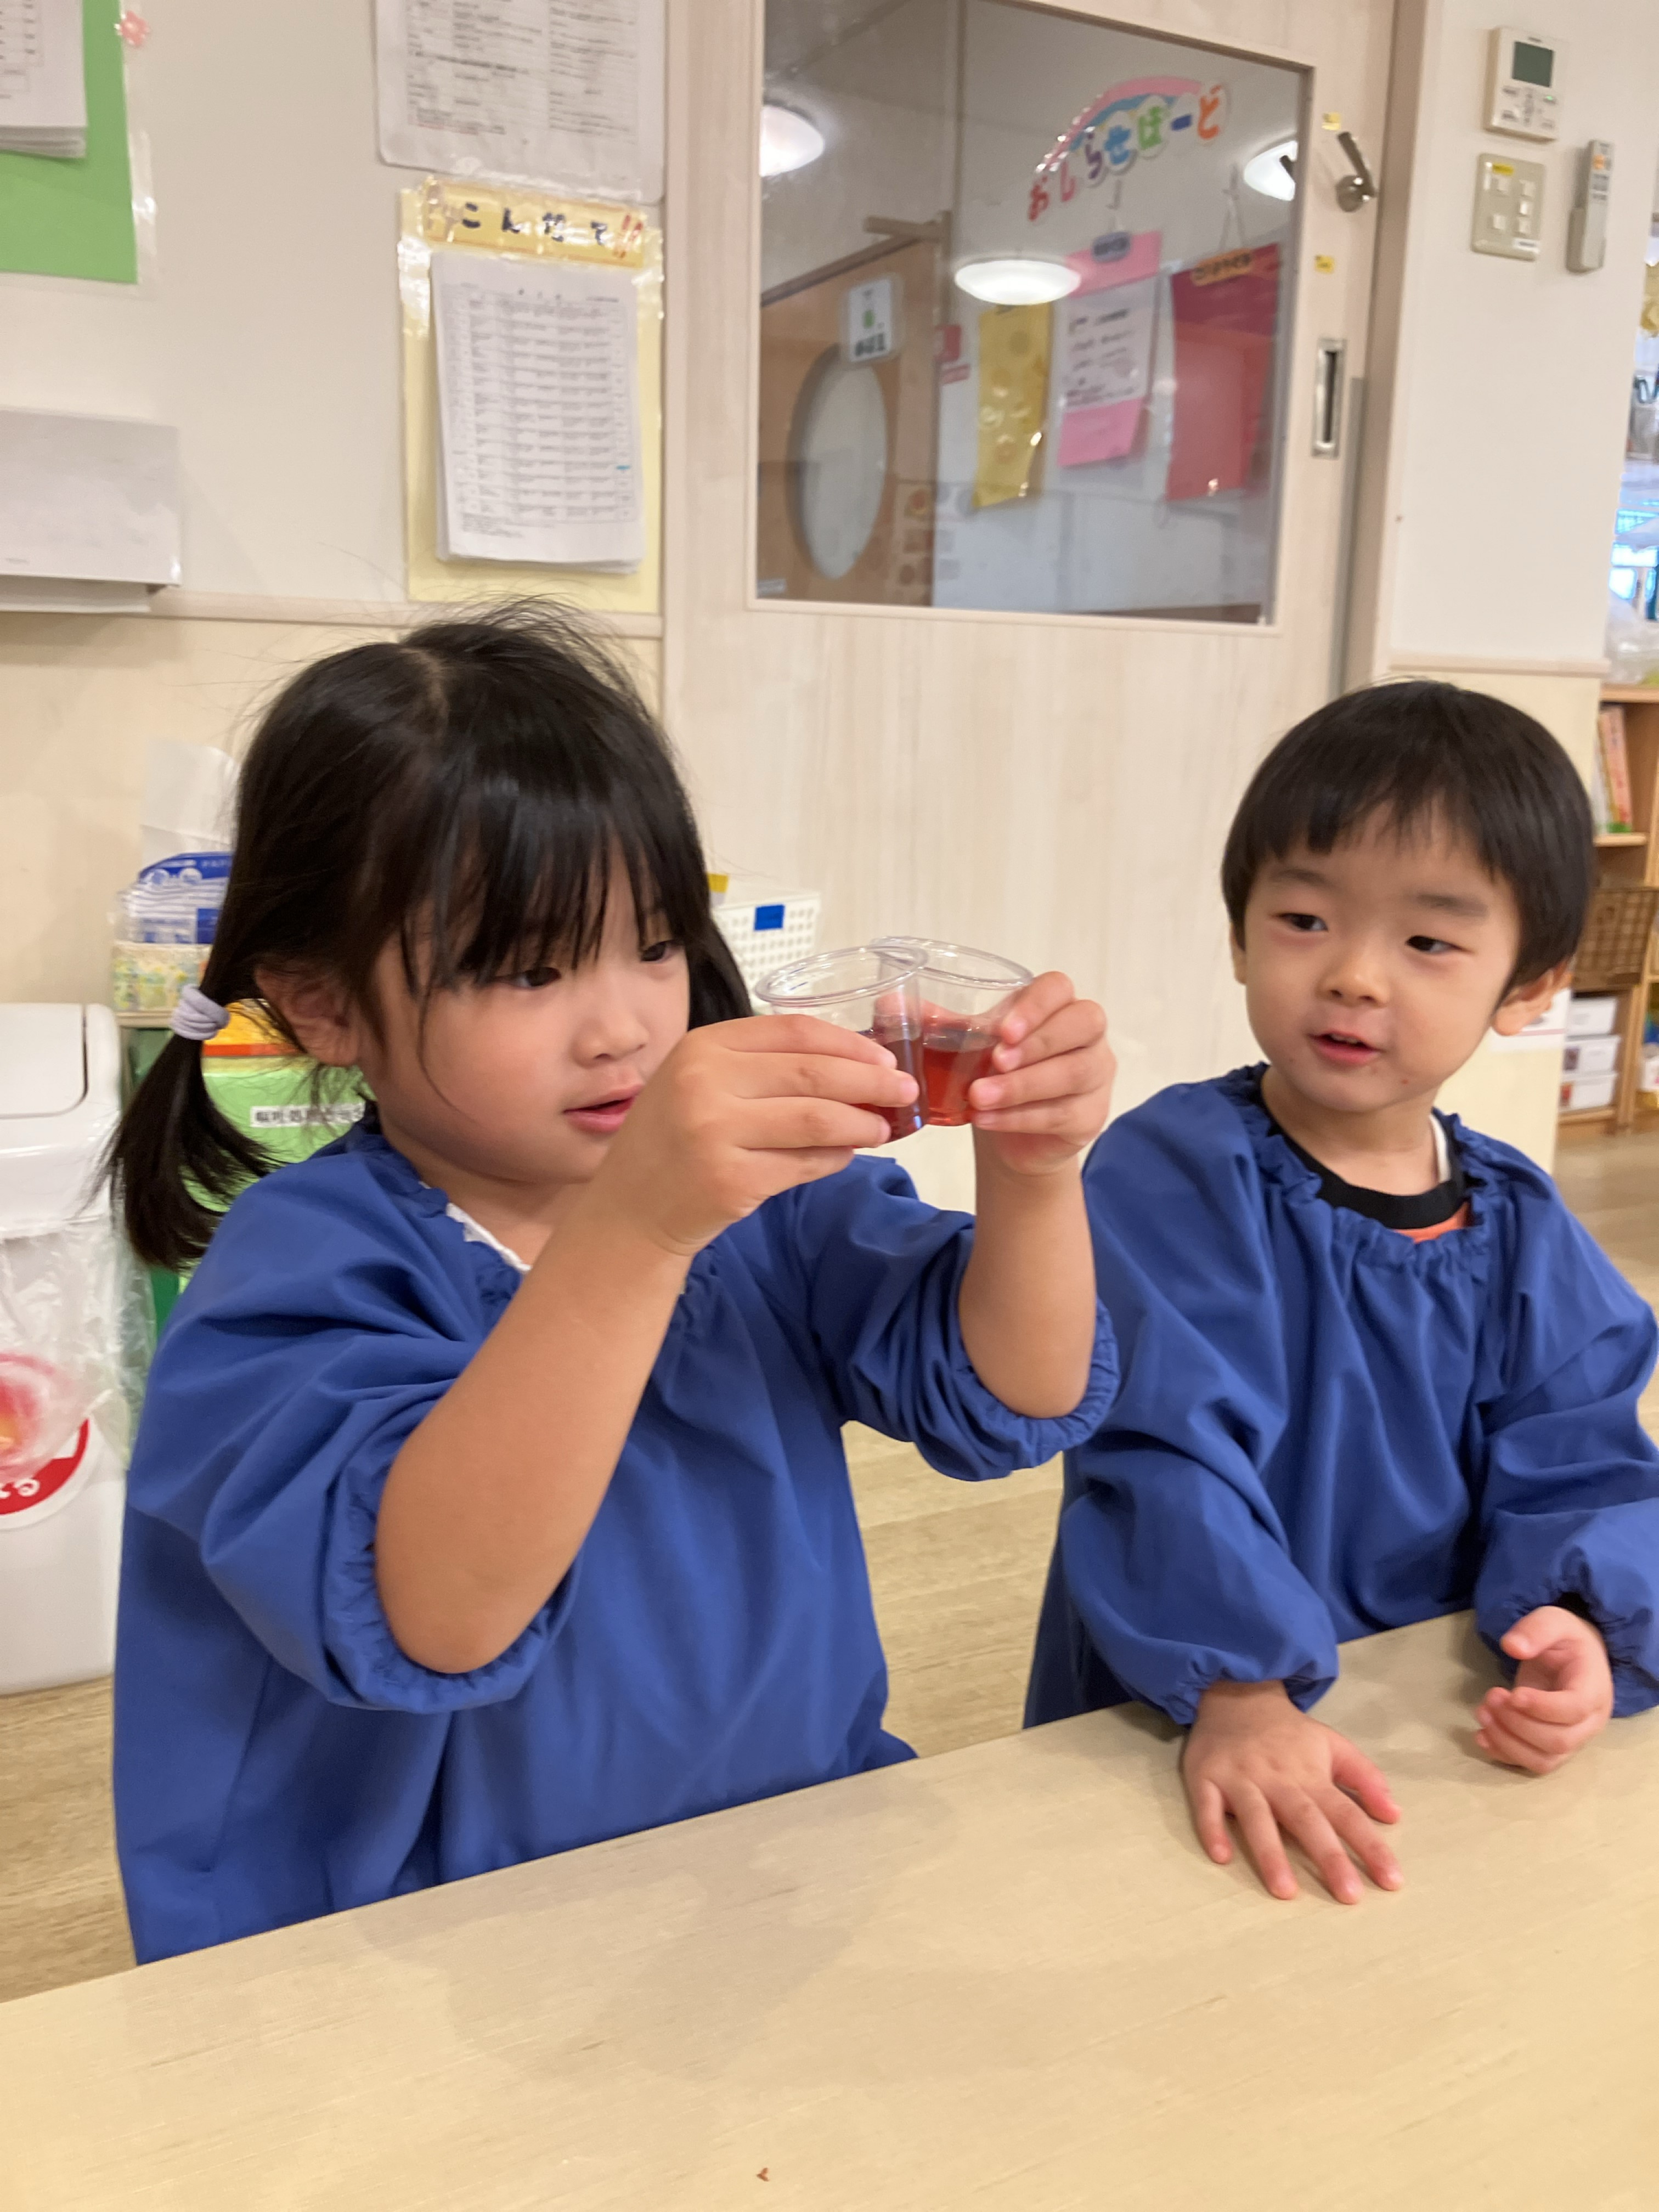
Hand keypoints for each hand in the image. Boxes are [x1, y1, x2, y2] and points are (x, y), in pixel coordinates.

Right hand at [593, 1015, 917, 1257]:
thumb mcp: (700, 1083)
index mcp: (701, 1048)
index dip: (848, 1043)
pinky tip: (846, 1156)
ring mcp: (715, 1134)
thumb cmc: (673, 1140)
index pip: (793, 1032)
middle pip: (813, 1073)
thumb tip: (854, 1065)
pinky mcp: (731, 1182)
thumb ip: (761, 1067)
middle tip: (903, 1091)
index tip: (884, 1057)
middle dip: (871, 1081)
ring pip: (817, 1120)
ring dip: (862, 1123)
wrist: (629, 1209)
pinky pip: (805, 1165)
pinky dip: (835, 1159)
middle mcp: (704, 1084)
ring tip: (883, 1127)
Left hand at [965, 971, 1113, 1174]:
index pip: (1059, 988)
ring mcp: (1096, 1074)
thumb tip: (905, 1008)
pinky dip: (1020, 1117)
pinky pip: (1064, 1113)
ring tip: (979, 1097)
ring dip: (1022, 1085)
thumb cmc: (998, 1075)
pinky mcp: (1092, 1115)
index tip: (1004, 1030)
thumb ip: (949, 1027)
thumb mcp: (974, 1046)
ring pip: (1074, 1072)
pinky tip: (986, 1119)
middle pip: (1083, 1023)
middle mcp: (1086, 1034)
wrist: (1011, 1135)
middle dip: (1036, 1043)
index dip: (1036, 1006)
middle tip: (995, 1061)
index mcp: (1056, 1005)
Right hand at [1183, 1680, 1402, 1904]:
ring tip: (1285, 1891)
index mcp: (1311, 1774)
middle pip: (1305, 1820)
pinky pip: (1207, 1806)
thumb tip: (1395, 1814)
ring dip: (1270, 1853)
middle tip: (1349, 1896)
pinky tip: (1221, 1856)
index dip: (1370, 1846)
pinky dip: (1212, 1829)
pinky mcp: (1206, 1777)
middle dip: (1328, 1857)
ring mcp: (1240, 1778)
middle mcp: (1278, 1778)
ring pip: (1256, 1818)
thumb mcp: (1333, 1744)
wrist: (1235, 1692)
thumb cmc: (1288, 1732)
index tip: (1392, 1880)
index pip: (1346, 1813)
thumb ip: (1365, 1778)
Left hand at [1475, 1606, 1613, 1774]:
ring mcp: (1573, 1740)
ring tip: (1482, 1712)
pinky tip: (1481, 1736)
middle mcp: (1589, 1723)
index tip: (1512, 1693)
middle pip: (1558, 1741)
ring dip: (1507, 1741)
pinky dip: (1504, 1755)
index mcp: (1594, 1689)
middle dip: (1518, 1723)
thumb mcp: (1554, 1620)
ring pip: (1544, 1760)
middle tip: (1491, 1695)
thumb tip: (1512, 1646)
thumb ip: (1536, 1629)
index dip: (1542, 1707)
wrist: (1575, 1658)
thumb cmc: (1566, 1640)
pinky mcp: (1553, 1748)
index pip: (1574, 1709)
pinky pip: (1532, 1764)